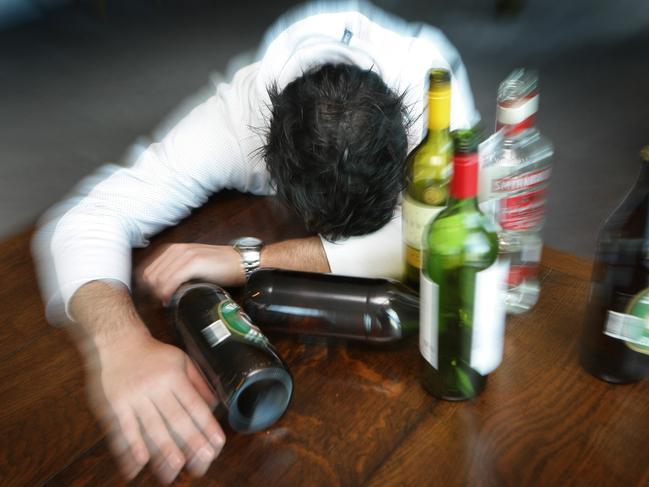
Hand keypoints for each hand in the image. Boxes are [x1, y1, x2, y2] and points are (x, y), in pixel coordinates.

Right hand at [88, 332, 225, 483]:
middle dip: (190, 442)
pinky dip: (132, 446)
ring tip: (175, 468)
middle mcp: (155, 387)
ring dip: (164, 450)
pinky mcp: (116, 404)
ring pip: (151, 427)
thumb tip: (214, 405)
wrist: (119, 341)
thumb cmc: (154, 354)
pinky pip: (125, 428)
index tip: (217, 443)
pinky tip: (139, 463)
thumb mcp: (181, 360)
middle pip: (175, 420)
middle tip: (202, 463)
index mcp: (174, 376)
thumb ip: (198, 382)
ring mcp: (135, 397)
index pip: (194, 405)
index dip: (206, 425)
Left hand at [138, 243, 243, 303]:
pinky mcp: (193, 263)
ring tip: (166, 303)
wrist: (240, 262)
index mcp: (174, 249)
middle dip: (151, 291)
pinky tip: (170, 300)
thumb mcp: (194, 265)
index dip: (148, 286)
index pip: (148, 269)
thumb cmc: (219, 266)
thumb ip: (177, 271)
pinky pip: (171, 280)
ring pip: (158, 279)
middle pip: (150, 275)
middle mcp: (176, 250)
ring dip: (158, 293)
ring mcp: (184, 255)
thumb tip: (162, 290)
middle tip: (158, 303)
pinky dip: (168, 292)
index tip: (153, 299)